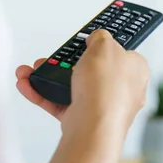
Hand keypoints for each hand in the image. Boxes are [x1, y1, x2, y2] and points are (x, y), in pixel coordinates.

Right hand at [16, 30, 148, 133]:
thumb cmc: (106, 88)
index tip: (87, 41)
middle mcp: (120, 90)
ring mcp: (101, 105)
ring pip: (70, 86)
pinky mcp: (82, 118)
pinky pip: (58, 102)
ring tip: (31, 71)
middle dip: (64, 62)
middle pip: (89, 70)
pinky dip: (42, 93)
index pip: (120, 53)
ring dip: (47, 77)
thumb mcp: (104, 44)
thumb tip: (96, 38)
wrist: (93, 125)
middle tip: (53, 57)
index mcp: (135, 70)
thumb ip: (100, 37)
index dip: (102, 46)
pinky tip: (28, 85)